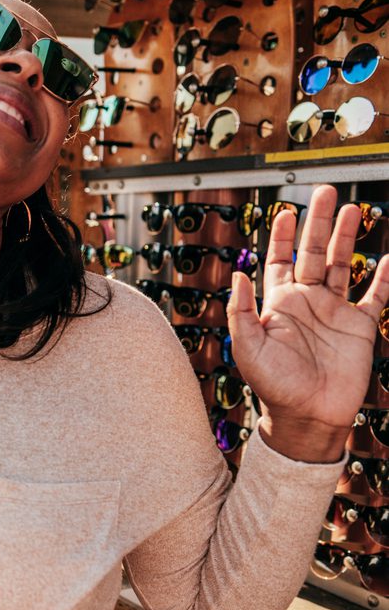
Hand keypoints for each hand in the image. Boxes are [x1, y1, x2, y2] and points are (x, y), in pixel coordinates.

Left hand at [228, 185, 388, 461]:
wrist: (308, 417)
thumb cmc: (273, 386)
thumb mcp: (248, 347)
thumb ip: (240, 311)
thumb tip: (236, 274)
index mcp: (277, 304)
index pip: (279, 260)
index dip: (280, 236)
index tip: (285, 211)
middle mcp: (306, 303)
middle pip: (314, 253)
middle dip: (319, 223)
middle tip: (326, 192)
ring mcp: (335, 313)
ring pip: (344, 266)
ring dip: (348, 238)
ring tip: (354, 209)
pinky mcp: (361, 328)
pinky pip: (376, 296)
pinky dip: (385, 277)